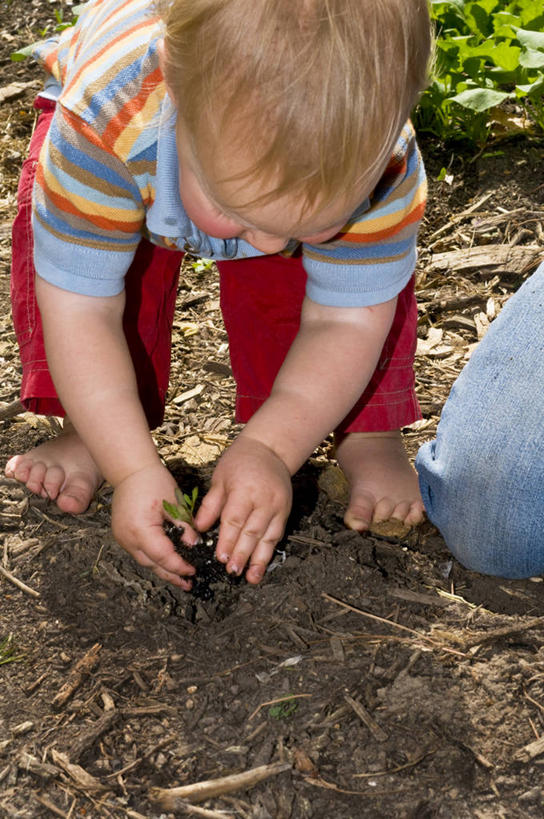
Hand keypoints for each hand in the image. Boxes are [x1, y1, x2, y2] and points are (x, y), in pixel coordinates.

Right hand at [111, 462, 197, 587]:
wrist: (131, 470)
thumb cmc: (153, 481)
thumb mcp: (175, 503)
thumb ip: (184, 527)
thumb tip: (194, 546)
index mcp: (140, 529)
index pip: (162, 556)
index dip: (178, 566)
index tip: (193, 571)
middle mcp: (127, 538)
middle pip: (152, 564)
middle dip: (170, 575)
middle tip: (188, 584)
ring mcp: (122, 538)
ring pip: (145, 561)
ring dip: (162, 569)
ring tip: (179, 578)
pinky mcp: (122, 535)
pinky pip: (140, 552)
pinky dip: (154, 558)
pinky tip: (166, 562)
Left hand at [193, 435, 291, 583]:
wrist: (270, 449)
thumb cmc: (239, 461)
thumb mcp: (219, 478)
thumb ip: (210, 504)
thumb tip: (198, 528)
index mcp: (244, 490)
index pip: (235, 520)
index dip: (227, 540)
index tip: (219, 558)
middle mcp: (264, 500)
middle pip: (252, 531)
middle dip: (241, 554)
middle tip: (232, 571)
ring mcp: (278, 506)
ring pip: (268, 537)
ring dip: (259, 559)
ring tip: (251, 578)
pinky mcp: (285, 511)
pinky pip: (277, 534)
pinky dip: (269, 551)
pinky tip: (262, 565)